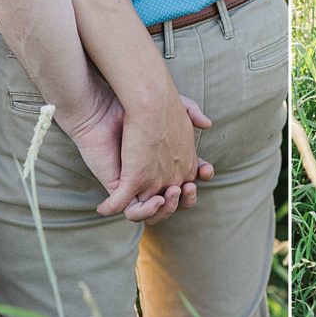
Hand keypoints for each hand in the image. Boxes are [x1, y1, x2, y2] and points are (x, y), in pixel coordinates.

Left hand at [67, 88, 214, 222]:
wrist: (108, 107)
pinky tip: (155, 199)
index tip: (205, 169)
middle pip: (176, 200)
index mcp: (167, 161)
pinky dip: (145, 211)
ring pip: (157, 211)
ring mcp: (136, 185)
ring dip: (168, 208)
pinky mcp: (119, 188)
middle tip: (188, 185)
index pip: (191, 177)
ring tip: (171, 192)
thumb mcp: (173, 107)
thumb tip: (207, 124)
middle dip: (188, 197)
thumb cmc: (140, 105)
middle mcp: (152, 176)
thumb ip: (192, 113)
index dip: (201, 176)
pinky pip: (133, 211)